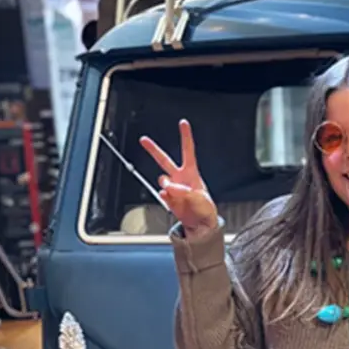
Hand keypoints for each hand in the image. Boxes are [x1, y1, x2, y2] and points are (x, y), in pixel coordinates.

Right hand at [140, 119, 218, 236]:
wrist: (200, 225)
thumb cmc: (205, 209)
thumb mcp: (200, 197)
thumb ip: (184, 191)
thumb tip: (169, 187)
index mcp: (191, 172)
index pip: (188, 150)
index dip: (185, 136)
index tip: (183, 123)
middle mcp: (180, 178)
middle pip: (164, 160)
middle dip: (153, 149)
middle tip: (143, 140)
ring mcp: (172, 188)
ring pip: (163, 180)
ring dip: (168, 185)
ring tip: (175, 192)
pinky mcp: (168, 198)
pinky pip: (162, 194)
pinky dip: (166, 197)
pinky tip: (170, 199)